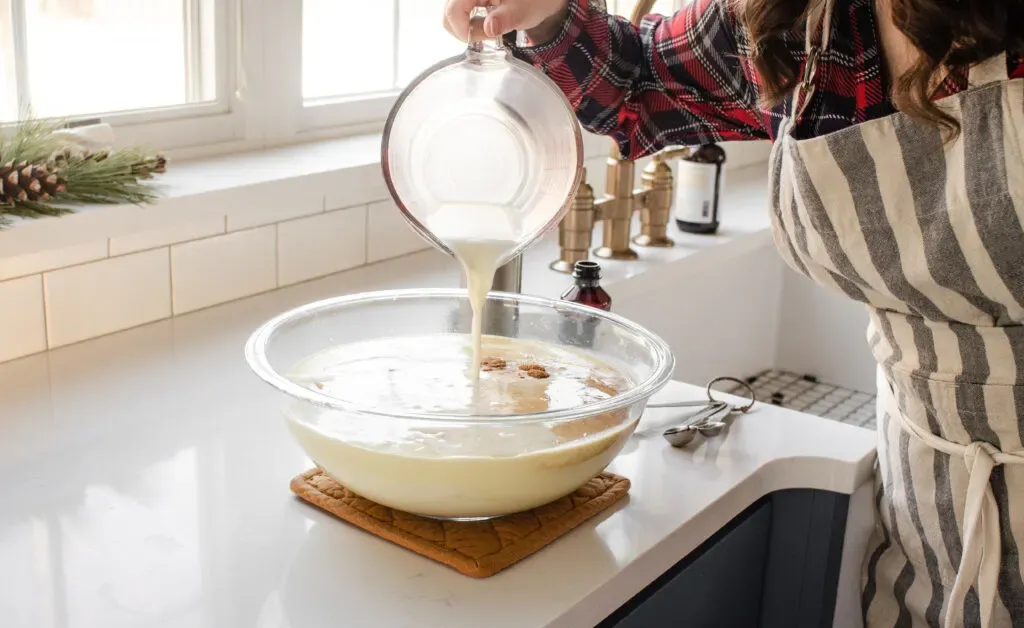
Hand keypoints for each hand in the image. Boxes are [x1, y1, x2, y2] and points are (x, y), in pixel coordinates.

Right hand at [443, 0, 569, 42]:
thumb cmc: (536, 0)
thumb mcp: (524, 11)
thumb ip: (506, 19)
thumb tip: (489, 28)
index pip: (453, 10)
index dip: (462, 29)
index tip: (480, 40)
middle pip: (449, 14)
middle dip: (466, 32)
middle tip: (490, 35)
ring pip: (453, 17)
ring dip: (471, 30)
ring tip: (494, 28)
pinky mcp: (470, 2)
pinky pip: (461, 16)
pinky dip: (473, 26)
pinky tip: (490, 24)